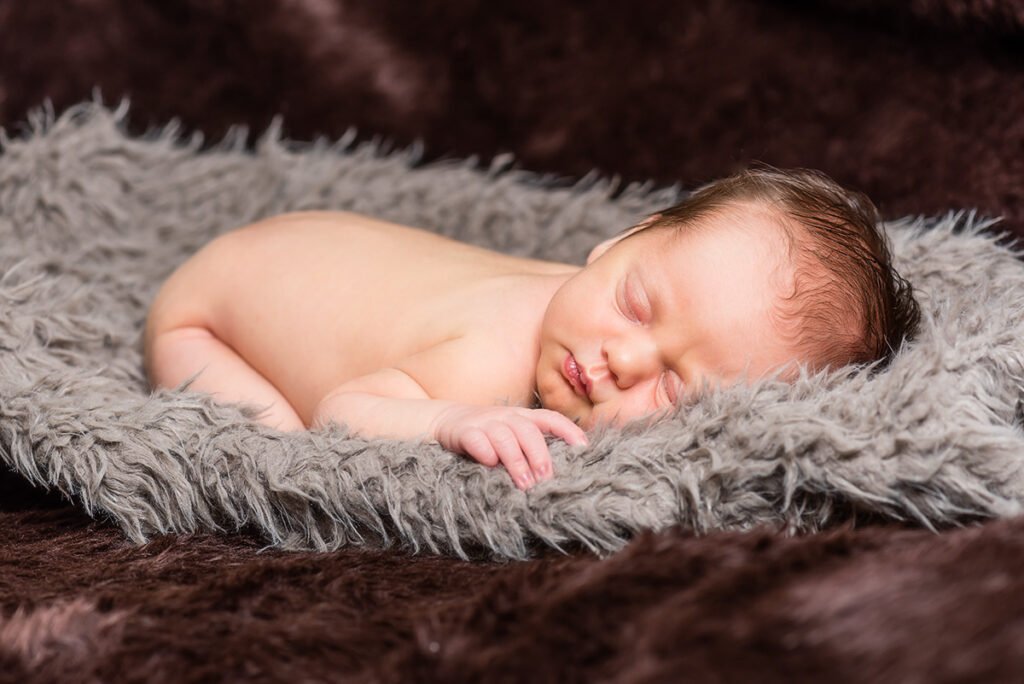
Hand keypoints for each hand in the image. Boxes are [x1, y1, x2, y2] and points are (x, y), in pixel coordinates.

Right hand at [430, 404, 588, 489]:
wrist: (445, 421)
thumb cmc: (487, 434)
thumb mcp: (511, 434)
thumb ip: (531, 446)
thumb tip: (558, 474)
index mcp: (521, 416)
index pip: (550, 418)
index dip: (568, 430)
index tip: (584, 448)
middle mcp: (505, 417)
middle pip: (528, 431)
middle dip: (539, 455)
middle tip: (546, 479)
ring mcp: (484, 423)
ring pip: (504, 437)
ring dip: (516, 461)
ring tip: (525, 484)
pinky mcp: (464, 432)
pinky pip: (477, 440)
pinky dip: (485, 452)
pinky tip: (490, 464)